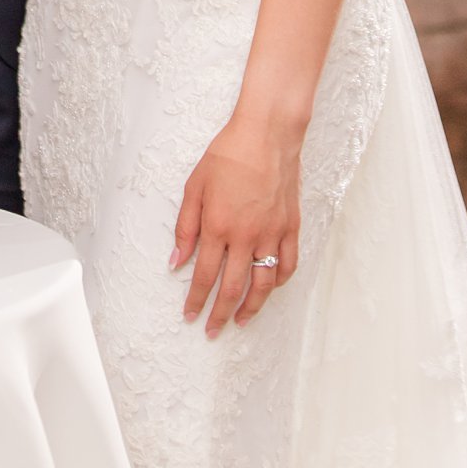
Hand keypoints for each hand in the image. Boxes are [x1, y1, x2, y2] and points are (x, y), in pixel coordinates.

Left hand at [172, 113, 300, 336]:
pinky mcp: (290, 228)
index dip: (196, 300)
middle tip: (213, 331)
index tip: (190, 316)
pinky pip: (288, 265)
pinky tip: (269, 289)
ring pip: (263, 284)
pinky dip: (279, 282)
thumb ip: (185, 228)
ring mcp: (272, 234)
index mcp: (217, 227)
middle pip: (233, 287)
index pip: (204, 275)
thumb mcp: (194, 187)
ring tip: (241, 320)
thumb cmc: (226, 156)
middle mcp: (245, 237)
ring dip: (252, 307)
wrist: (266, 136)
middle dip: (220, 313)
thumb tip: (175, 262)